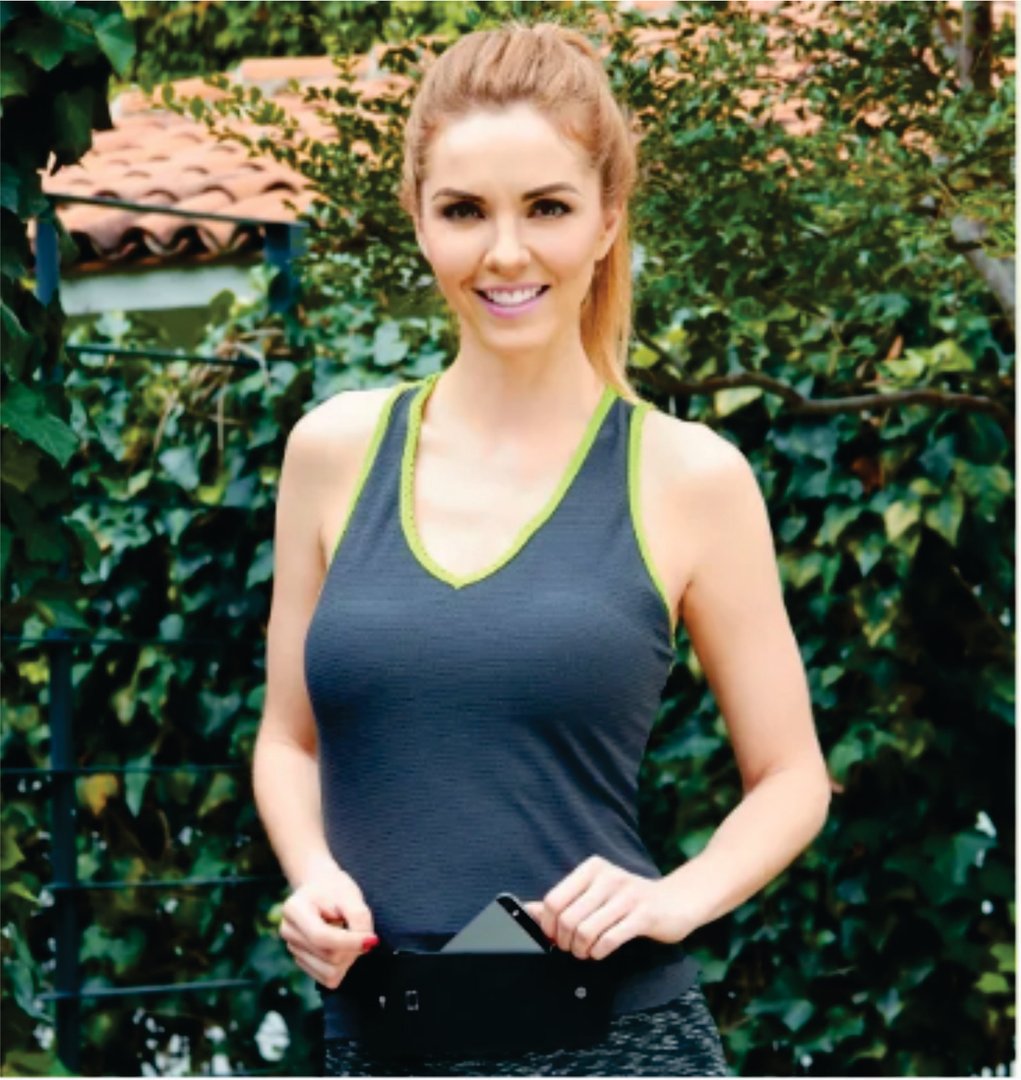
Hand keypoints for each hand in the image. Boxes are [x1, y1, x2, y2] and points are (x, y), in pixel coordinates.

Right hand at [278, 854, 377, 989]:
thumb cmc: (335, 888)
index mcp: (294, 909)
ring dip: (348, 959)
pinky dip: (341, 967)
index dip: (349, 942)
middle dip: (352, 948)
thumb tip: (367, 944)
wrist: (320, 887)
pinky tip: (341, 947)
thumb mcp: (350, 895)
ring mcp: (293, 949)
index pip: (321, 937)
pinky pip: (328, 978)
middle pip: (328, 956)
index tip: (372, 939)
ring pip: (329, 972)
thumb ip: (360, 918)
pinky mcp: (301, 962)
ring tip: (349, 937)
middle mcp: (288, 932)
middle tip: (360, 930)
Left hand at [522, 855, 683, 960]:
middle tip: (573, 949)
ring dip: (582, 950)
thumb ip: (563, 902)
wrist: (676, 900)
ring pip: (586, 931)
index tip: (555, 937)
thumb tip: (527, 911)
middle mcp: (608, 877)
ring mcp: (627, 895)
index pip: (554, 900)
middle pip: (568, 919)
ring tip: (586, 952)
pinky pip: (609, 939)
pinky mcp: (643, 915)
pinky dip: (599, 952)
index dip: (549, 926)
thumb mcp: (595, 893)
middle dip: (565, 942)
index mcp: (592, 868)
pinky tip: (601, 952)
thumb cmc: (629, 899)